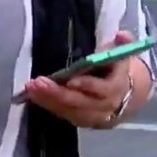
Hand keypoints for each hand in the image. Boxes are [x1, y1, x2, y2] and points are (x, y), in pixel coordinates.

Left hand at [22, 31, 136, 128]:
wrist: (125, 97)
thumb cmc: (117, 70)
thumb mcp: (122, 55)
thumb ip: (122, 44)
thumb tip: (122, 35)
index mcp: (117, 88)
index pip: (103, 89)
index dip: (88, 85)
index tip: (71, 80)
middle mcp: (105, 106)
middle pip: (81, 102)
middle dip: (58, 93)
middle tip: (38, 83)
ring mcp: (92, 116)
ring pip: (69, 110)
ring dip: (48, 100)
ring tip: (30, 88)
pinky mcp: (81, 120)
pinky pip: (63, 114)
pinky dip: (48, 105)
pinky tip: (33, 95)